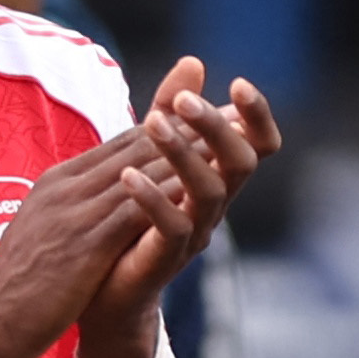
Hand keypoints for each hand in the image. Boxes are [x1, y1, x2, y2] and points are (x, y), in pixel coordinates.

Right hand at [0, 65, 271, 357]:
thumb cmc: (14, 289)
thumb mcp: (43, 236)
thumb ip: (71, 213)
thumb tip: (97, 208)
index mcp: (57, 184)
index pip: (118, 145)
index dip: (163, 128)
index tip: (201, 116)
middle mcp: (66, 188)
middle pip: (135, 146)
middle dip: (185, 127)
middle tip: (230, 112)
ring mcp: (74, 213)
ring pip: (139, 170)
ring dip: (187, 152)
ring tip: (228, 139)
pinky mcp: (84, 243)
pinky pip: (135, 210)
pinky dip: (169, 195)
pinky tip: (202, 189)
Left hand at [79, 62, 280, 357]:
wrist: (101, 296)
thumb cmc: (128, 223)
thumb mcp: (148, 157)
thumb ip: (169, 113)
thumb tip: (193, 62)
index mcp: (213, 180)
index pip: (256, 146)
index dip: (257, 116)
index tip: (239, 83)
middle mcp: (212, 208)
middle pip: (242, 163)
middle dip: (218, 126)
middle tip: (184, 101)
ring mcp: (192, 235)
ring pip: (211, 192)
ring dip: (184, 154)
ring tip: (153, 124)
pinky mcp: (164, 260)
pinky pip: (174, 228)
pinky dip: (153, 198)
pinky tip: (128, 174)